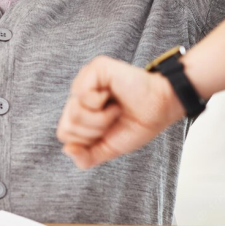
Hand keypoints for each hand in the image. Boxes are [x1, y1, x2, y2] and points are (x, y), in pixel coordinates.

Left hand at [56, 56, 184, 168]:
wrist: (160, 110)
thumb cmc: (137, 123)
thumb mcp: (109, 148)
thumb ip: (86, 157)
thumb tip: (67, 150)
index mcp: (79, 110)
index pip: (64, 134)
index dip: (87, 140)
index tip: (108, 130)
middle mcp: (78, 94)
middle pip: (67, 126)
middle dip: (95, 130)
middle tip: (113, 118)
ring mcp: (85, 79)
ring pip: (74, 112)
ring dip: (101, 118)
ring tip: (115, 108)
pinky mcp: (95, 68)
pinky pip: (82, 94)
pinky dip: (100, 103)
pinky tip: (112, 96)